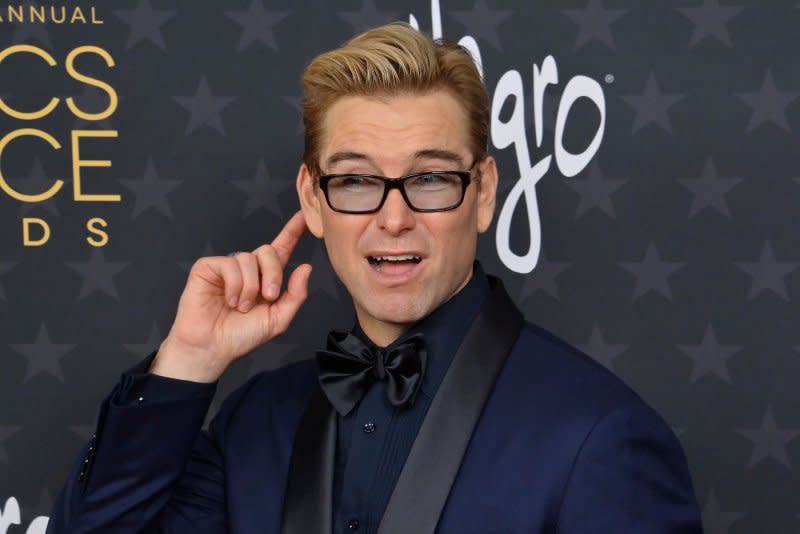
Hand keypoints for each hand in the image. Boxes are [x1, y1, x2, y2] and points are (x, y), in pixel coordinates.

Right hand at [151, 211, 311, 381]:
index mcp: (265, 279)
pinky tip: (230, 300)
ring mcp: (227, 267)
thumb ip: (295, 295)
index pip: (281, 250)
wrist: (212, 348)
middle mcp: (247, 269)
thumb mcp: (278, 319)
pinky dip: (235, 284)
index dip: (292, 232)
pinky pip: (229, 263)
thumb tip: (306, 267)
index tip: (303, 216)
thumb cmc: (242, 337)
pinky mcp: (208, 268)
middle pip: (268, 251)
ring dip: (251, 286)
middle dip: (273, 274)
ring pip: (248, 258)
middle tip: (267, 297)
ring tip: (242, 306)